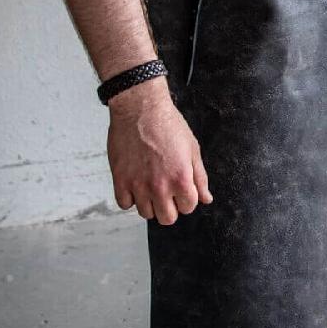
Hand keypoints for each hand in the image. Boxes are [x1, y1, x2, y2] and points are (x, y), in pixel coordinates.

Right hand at [106, 77, 212, 224]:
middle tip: (168, 191)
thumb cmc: (168, 124)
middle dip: (170, 207)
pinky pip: (125, 204)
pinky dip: (130, 197)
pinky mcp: (120, 180)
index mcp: (181, 178)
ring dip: (150, 203)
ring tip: (151, 184)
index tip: (183, 188)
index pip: (188, 207)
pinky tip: (136, 182)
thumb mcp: (192, 148)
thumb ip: (200, 177)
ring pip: (145, 213)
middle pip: (166, 218)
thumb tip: (206, 198)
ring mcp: (138, 185)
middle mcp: (159, 186)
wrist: (140, 109)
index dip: (188, 198)